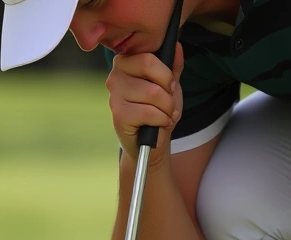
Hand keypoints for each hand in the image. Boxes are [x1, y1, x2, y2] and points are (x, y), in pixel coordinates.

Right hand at [106, 43, 184, 166]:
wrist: (150, 142)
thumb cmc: (157, 110)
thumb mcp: (169, 86)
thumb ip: (173, 66)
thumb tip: (176, 46)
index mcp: (125, 63)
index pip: (147, 56)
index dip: (165, 72)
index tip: (169, 85)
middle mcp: (115, 76)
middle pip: (149, 67)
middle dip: (167, 89)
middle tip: (169, 102)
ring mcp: (114, 96)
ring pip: (152, 92)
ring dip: (167, 108)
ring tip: (166, 115)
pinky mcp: (119, 115)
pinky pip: (149, 111)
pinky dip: (162, 119)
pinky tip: (160, 124)